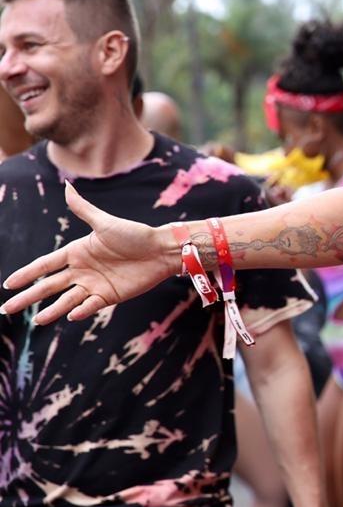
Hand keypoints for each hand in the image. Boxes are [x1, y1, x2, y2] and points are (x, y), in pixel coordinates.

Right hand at [1, 183, 174, 323]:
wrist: (162, 250)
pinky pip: (91, 305)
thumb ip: (83, 209)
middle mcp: (81, 270)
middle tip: (6, 309)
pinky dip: (81, 311)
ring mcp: (94, 285)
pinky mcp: (109, 296)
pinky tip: (71, 315)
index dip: (27, 274)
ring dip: (52, 310)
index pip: (44, 265)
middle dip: (28, 297)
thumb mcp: (105, 222)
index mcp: (76, 252)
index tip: (8, 285)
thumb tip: (66, 186)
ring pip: (67, 299)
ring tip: (37, 321)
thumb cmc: (135, 234)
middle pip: (49, 286)